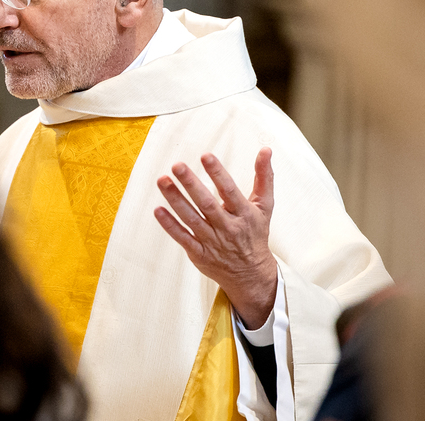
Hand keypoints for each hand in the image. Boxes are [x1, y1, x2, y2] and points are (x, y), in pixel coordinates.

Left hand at [154, 147, 277, 328]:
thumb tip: (266, 150)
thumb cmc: (255, 233)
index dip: (218, 173)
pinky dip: (170, 225)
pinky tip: (158, 210)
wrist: (251, 274)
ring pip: (191, 219)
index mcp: (244, 214)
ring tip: (162, 180)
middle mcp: (228, 228)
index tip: (205, 156)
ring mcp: (212, 242)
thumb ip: (264, 177)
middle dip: (191, 184)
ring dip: (175, 200)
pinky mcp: (200, 254)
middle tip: (177, 165)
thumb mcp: (264, 206)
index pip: (229, 190)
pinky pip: (183, 238)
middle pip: (207, 204)